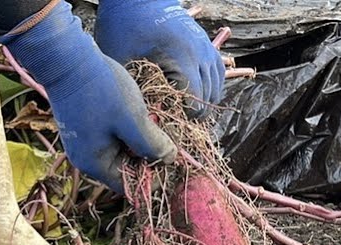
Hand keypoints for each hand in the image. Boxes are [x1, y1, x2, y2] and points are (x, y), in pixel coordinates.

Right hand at [0, 1, 175, 192]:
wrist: (67, 58)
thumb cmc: (100, 89)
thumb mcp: (132, 119)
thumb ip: (152, 144)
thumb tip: (170, 159)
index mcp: (96, 164)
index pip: (131, 186)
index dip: (154, 177)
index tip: (172, 159)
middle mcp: (87, 159)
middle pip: (126, 170)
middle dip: (148, 157)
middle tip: (167, 138)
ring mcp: (84, 143)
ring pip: (122, 152)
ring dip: (139, 142)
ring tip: (152, 123)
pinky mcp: (85, 127)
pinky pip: (113, 138)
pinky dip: (128, 131)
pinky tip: (137, 114)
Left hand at [94, 0, 223, 117]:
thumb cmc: (124, 28)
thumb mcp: (122, 62)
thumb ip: (135, 91)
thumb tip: (148, 120)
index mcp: (181, 56)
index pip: (195, 99)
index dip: (183, 115)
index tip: (167, 121)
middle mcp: (200, 52)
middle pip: (208, 96)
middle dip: (193, 113)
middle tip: (173, 120)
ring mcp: (206, 47)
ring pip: (216, 87)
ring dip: (203, 102)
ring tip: (183, 111)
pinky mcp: (206, 44)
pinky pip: (218, 73)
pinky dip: (210, 87)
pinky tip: (196, 95)